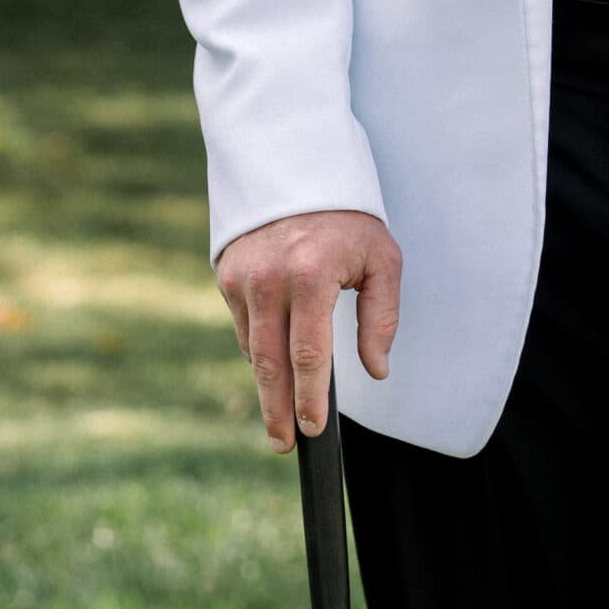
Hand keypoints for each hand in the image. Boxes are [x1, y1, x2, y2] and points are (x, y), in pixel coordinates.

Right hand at [216, 209, 401, 450]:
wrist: (297, 164)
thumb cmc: (348, 217)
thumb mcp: (381, 259)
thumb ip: (381, 317)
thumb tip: (377, 370)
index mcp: (311, 275)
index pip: (308, 355)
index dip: (310, 398)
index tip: (314, 430)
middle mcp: (270, 279)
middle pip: (271, 364)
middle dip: (278, 411)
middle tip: (285, 444)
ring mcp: (242, 277)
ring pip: (254, 348)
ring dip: (267, 385)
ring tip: (281, 415)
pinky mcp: (226, 274)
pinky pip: (245, 326)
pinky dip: (260, 348)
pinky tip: (275, 364)